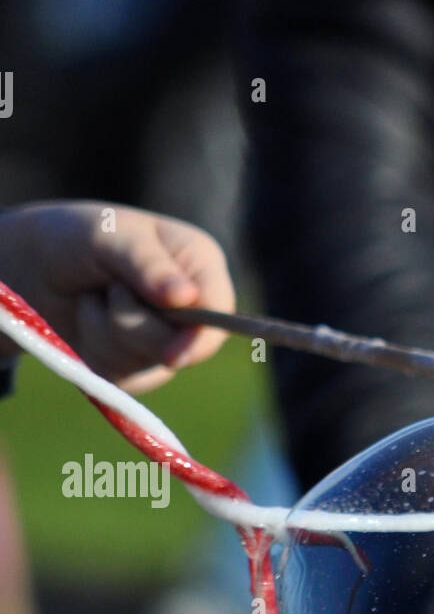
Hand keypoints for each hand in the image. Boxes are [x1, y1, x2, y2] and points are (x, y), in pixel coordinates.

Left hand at [0, 201, 233, 392]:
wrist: (34, 267)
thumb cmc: (77, 237)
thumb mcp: (109, 236)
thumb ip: (147, 264)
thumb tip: (186, 298)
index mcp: (200, 265)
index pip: (219, 313)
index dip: (199, 338)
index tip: (172, 356)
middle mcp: (193, 306)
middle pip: (183, 347)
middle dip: (134, 323)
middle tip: (110, 288)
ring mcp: (168, 340)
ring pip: (148, 364)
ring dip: (107, 331)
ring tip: (95, 298)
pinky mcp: (138, 367)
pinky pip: (123, 377)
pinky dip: (95, 350)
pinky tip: (90, 320)